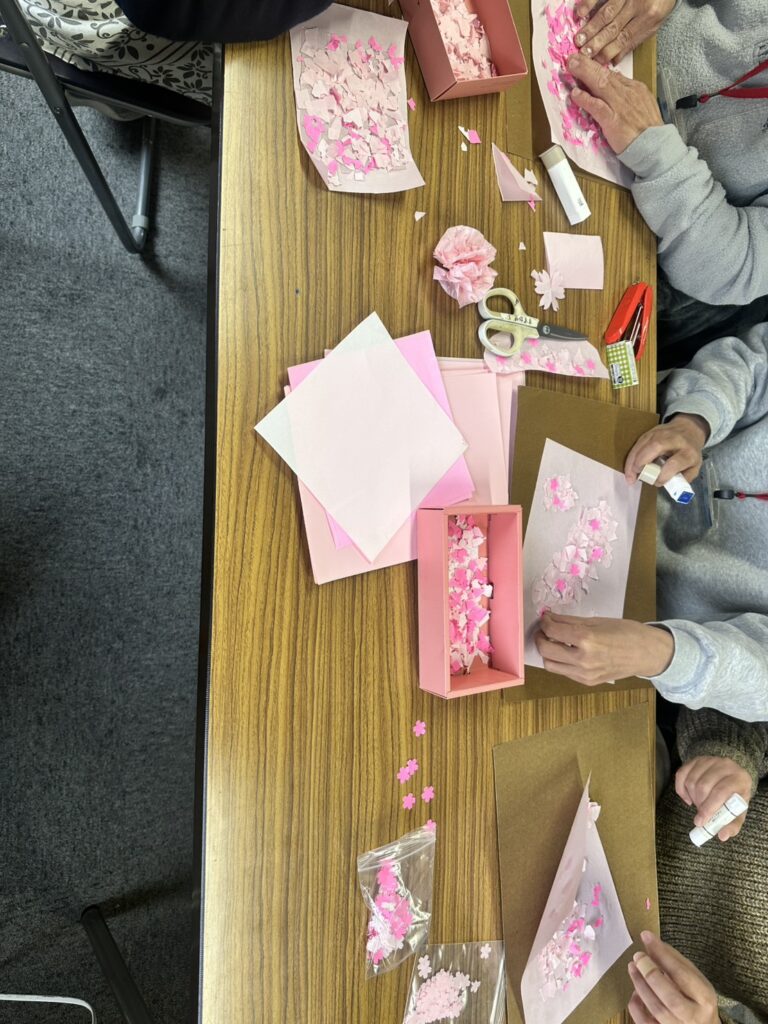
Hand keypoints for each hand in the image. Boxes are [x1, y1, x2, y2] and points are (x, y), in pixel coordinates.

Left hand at [534, 613, 673, 683]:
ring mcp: (584, 674)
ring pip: (550, 665)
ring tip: (554, 641)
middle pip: (545, 651)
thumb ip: (569, 621)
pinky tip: (567, 652)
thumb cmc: (626, 632)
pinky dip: (560, 661)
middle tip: (544, 629)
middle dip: (540, 638)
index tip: (545, 618)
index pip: (552, 631)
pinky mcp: (587, 682)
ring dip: (547, 652)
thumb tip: (549, 618)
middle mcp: (582, 659)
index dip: (544, 622)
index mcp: (586, 639)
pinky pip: (564, 672)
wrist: (646, 654)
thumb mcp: (596, 620)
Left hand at [567, 54, 663, 152]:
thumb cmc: (648, 129)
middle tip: (573, 57)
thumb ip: (629, 92)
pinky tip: (575, 93)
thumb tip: (616, 79)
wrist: (656, 146)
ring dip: (584, 74)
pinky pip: (597, 106)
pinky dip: (585, 99)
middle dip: (588, 64)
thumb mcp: (642, 103)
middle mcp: (627, 93)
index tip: (585, 61)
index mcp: (635, 88)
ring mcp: (619, 105)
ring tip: (571, 65)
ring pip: (600, 84)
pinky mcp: (612, 120)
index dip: (597, 67)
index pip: (613, 75)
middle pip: (605, 75)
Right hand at [574, 0, 675, 64]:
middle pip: (614, 28)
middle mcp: (639, 6)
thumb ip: (636, 38)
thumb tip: (615, 59)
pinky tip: (580, 13)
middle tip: (583, 54)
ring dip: (591, 28)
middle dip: (597, 43)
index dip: (608, 52)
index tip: (594, 63)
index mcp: (649, 18)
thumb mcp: (656, 21)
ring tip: (578, 40)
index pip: (625, 39)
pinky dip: (590, 3)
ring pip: (607, 13)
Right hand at [624, 414, 709, 485]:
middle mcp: (675, 439)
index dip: (663, 475)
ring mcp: (661, 433)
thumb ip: (684, 478)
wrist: (689, 429)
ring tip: (629, 475)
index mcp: (688, 451)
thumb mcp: (695, 467)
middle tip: (636, 476)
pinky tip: (629, 466)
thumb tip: (668, 486)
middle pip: (656, 446)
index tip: (657, 482)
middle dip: (642, 461)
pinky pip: (638, 442)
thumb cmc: (690, 452)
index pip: (674, 463)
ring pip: (644, 443)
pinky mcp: (651, 431)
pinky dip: (632, 455)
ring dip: (633, 460)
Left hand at [628, 931, 718, 1023]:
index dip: (663, 955)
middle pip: (671, 998)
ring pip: (658, 1011)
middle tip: (638, 957)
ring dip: (641, 986)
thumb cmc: (696, 998)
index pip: (683, 975)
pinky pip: (646, 1023)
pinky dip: (636, 1007)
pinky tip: (634, 993)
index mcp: (704, 998)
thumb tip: (649, 941)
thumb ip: (673, 960)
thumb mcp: (693, 978)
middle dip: (651, 975)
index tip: (647, 938)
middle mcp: (695, 1017)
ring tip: (632, 968)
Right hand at [675, 756, 751, 840]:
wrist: (732, 775)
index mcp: (738, 778)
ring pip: (691, 780)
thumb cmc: (735, 796)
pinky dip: (680, 789)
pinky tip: (688, 797)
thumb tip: (722, 836)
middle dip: (699, 804)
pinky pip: (681, 774)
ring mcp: (709, 760)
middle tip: (701, 814)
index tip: (700, 822)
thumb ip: (732, 824)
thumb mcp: (739, 811)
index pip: (720, 792)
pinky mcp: (696, 759)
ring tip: (698, 804)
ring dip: (691, 797)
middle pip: (703, 786)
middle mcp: (724, 765)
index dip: (709, 808)